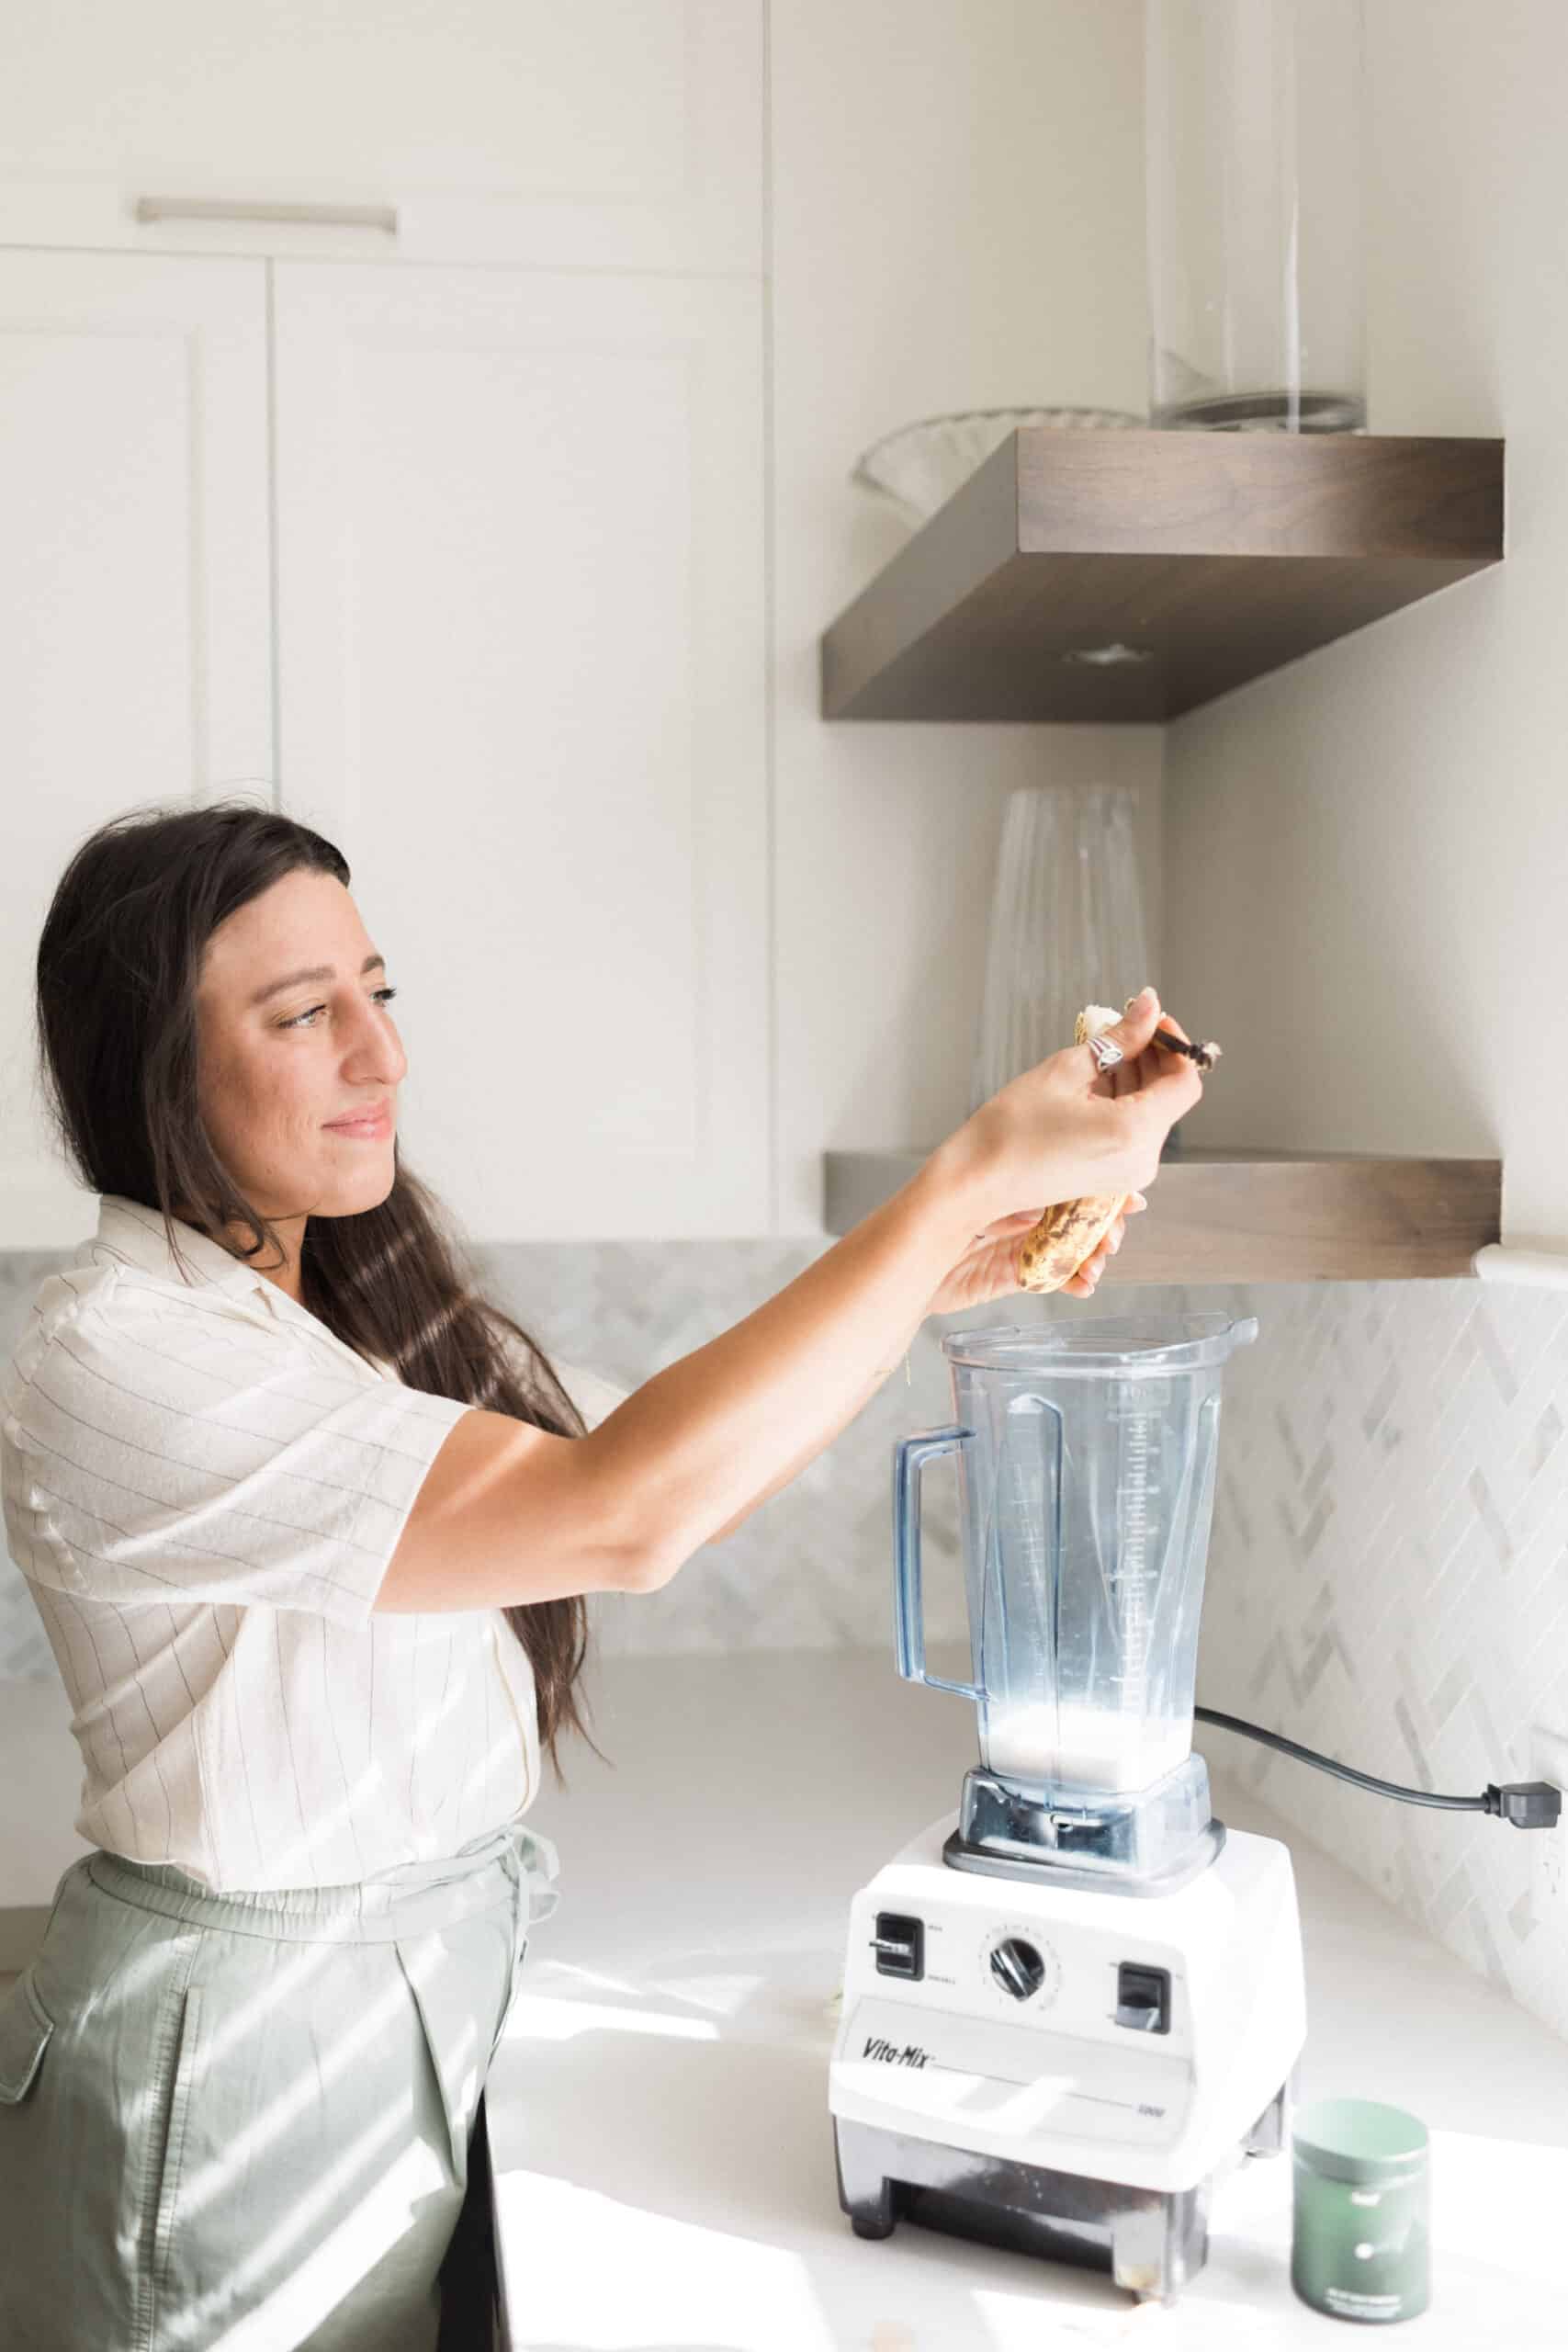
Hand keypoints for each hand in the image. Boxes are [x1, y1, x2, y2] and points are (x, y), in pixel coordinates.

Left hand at [923, 1191, 1148, 1316]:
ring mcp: (1024, 1243)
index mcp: (1025, 1179)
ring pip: (1074, 1249)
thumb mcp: (992, 1189)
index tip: (1130, 1199)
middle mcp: (1027, 1210)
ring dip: (1094, 1257)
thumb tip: (1071, 1197)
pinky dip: (1075, 1283)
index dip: (1105, 1190)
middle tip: (1113, 1235)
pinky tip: (1085, 1285)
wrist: (911, 1258)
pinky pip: (1056, 1279)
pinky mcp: (1017, 1275)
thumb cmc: (940, 1211)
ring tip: (1099, 1262)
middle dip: (1105, 1227)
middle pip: (1081, 1217)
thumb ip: (1030, 1194)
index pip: (1076, 1180)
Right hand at [941, 989, 1202, 1230]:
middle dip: (1155, 1059)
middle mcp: (1142, 1160)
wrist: (977, 1181)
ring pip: (1152, 1114)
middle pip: (1170, 1098)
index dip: (1175, 1045)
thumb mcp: (1065, 1071)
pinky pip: (1134, 1132)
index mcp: (1134, 1133)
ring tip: (1104, 1052)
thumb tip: (1148, 1008)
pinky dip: (1124, 1102)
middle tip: (1126, 1027)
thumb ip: (1118, 1039)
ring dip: (1138, 1078)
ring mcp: (1129, 1174)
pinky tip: (1096, 1082)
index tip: (1153, 1020)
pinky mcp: (1114, 1178)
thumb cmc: (1010, 1129)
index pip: (1185, 1082)